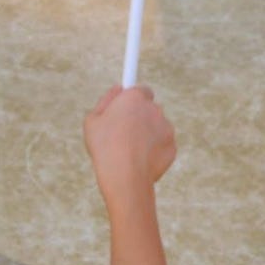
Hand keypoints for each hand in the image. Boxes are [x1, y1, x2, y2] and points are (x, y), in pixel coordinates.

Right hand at [84, 85, 175, 205]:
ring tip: (129, 150)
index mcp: (134, 98)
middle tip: (124, 133)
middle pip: (149, 109)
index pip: (140, 90)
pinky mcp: (172, 146)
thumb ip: (106, 100)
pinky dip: (154, 151)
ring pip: (157, 127)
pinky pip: (162, 145)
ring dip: (147, 134)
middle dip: (140, 117)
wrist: (125, 176)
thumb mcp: (93, 121)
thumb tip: (118, 88)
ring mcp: (166, 127)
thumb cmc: (104, 147)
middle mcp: (154, 108)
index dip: (133, 100)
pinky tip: (139, 160)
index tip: (127, 107)